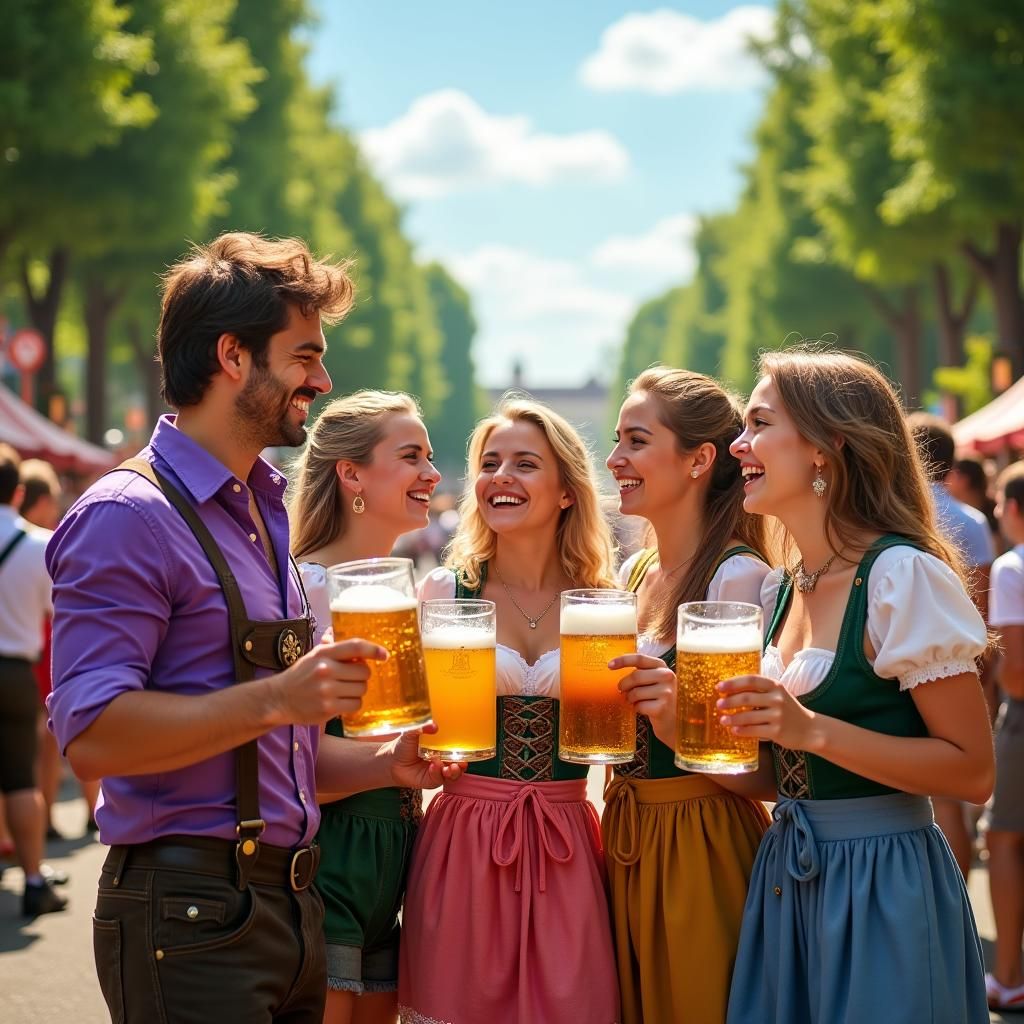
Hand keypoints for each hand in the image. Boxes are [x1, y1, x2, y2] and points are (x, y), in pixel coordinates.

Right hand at [269, 638, 386, 725]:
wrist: (279, 699)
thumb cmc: (300, 675)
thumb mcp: (314, 655)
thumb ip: (335, 649)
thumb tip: (356, 645)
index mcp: (324, 653)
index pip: (355, 647)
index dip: (374, 650)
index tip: (384, 655)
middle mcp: (326, 670)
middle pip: (364, 672)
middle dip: (362, 675)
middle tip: (351, 678)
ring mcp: (327, 690)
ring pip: (362, 689)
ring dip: (357, 691)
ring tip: (343, 690)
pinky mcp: (328, 708)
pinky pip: (355, 705)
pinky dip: (352, 703)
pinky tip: (340, 701)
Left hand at [383, 724, 466, 789]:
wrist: (392, 761)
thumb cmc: (404, 745)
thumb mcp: (411, 733)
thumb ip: (422, 727)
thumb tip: (434, 726)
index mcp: (443, 747)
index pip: (459, 749)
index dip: (465, 751)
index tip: (468, 750)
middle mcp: (444, 759)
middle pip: (459, 764)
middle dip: (462, 765)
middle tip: (460, 763)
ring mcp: (438, 771)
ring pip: (452, 775)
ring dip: (453, 772)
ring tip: (448, 768)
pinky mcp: (431, 781)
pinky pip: (439, 779)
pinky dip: (438, 773)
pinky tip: (433, 766)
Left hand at [609, 653, 675, 747]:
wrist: (674, 720)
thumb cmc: (658, 697)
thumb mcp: (653, 680)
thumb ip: (640, 672)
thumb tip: (614, 667)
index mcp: (662, 666)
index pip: (640, 658)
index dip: (623, 660)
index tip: (609, 665)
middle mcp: (667, 676)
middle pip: (636, 676)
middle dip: (624, 684)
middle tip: (621, 690)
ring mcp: (667, 692)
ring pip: (636, 692)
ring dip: (630, 698)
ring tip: (635, 701)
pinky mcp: (663, 708)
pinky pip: (639, 706)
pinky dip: (637, 708)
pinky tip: (644, 709)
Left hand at [715, 674, 818, 750]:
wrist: (811, 729)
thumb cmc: (789, 710)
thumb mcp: (778, 694)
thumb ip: (760, 691)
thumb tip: (730, 691)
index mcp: (775, 686)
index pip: (750, 680)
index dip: (733, 683)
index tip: (719, 687)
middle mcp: (777, 698)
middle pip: (746, 698)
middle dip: (729, 701)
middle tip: (718, 704)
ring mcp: (778, 715)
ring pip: (748, 716)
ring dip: (732, 718)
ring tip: (722, 720)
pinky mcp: (777, 731)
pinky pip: (754, 730)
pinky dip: (742, 731)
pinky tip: (734, 731)